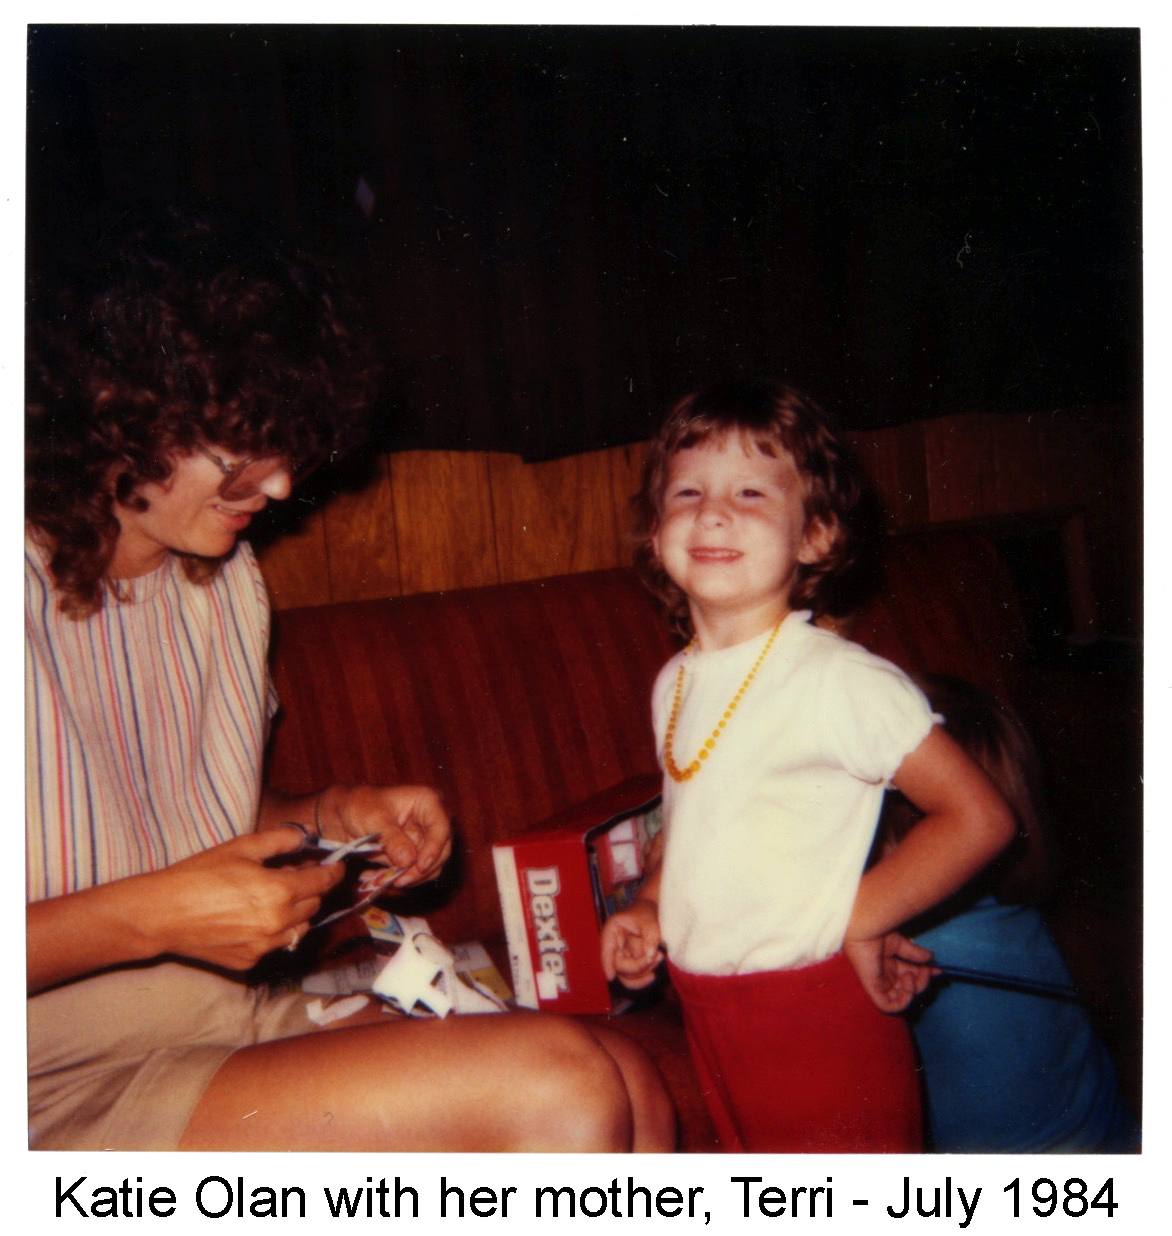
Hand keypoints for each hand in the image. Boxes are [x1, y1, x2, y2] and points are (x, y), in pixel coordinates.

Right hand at [148, 828, 345, 969]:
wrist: (162, 914)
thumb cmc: (199, 875)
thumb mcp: (241, 847)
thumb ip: (280, 840)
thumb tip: (305, 836)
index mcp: (279, 891)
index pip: (322, 883)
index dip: (333, 872)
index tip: (337, 867)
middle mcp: (277, 922)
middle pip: (313, 906)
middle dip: (312, 889)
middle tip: (296, 875)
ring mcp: (264, 946)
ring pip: (299, 929)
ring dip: (297, 912)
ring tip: (277, 897)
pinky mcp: (249, 961)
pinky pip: (276, 944)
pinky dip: (276, 930)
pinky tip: (256, 917)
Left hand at [319, 784, 451, 887]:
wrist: (342, 815)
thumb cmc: (358, 805)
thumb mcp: (372, 818)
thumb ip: (392, 838)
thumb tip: (409, 860)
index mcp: (428, 801)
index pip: (441, 827)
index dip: (434, 848)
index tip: (420, 866)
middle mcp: (432, 821)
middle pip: (442, 850)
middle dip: (422, 869)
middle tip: (398, 880)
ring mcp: (425, 840)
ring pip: (431, 866)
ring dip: (410, 878)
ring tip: (381, 880)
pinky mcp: (414, 855)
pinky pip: (416, 874)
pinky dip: (399, 879)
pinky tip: (376, 877)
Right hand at [600, 900, 662, 989]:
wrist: (650, 910)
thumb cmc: (646, 912)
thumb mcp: (649, 920)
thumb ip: (650, 936)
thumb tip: (649, 955)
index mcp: (612, 931)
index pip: (606, 949)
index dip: (607, 963)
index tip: (611, 976)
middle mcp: (614, 946)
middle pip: (619, 966)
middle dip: (638, 967)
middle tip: (657, 956)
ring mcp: (622, 955)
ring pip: (626, 975)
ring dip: (643, 972)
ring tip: (660, 956)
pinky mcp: (631, 962)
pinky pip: (634, 976)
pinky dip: (643, 976)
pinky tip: (653, 971)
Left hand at [842, 931, 937, 1012]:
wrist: (865, 929)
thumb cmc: (877, 932)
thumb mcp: (900, 944)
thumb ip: (914, 954)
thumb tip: (931, 958)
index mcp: (888, 966)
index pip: (910, 976)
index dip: (925, 975)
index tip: (938, 969)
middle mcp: (884, 976)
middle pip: (908, 988)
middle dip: (922, 982)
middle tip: (928, 970)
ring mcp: (879, 984)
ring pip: (901, 999)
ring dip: (914, 989)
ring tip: (913, 974)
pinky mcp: (873, 989)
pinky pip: (888, 1006)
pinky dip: (903, 1000)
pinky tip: (907, 981)